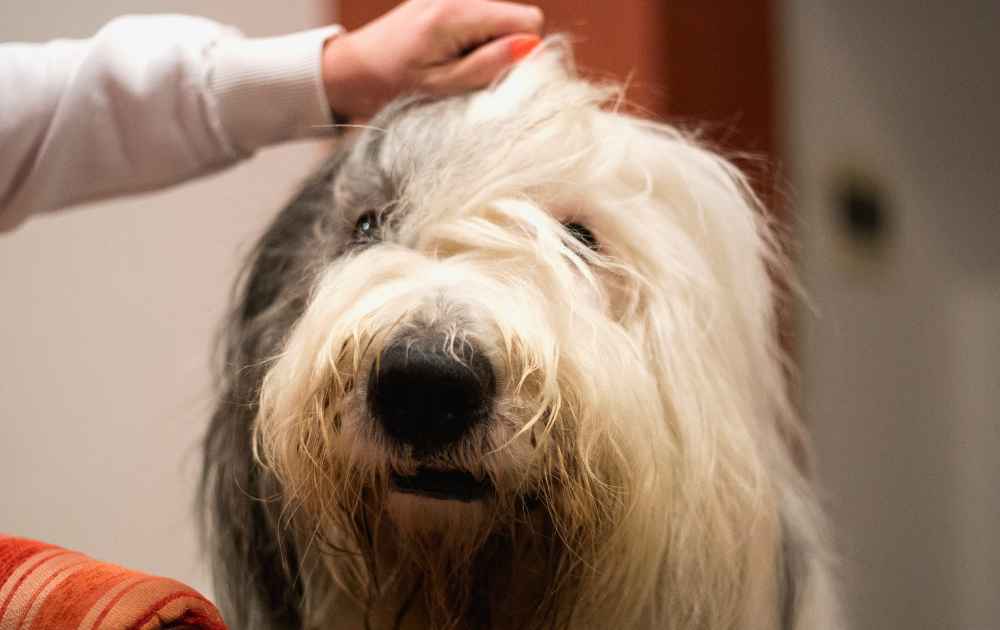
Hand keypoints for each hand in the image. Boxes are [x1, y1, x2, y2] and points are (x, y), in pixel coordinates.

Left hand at [322, 0, 543, 120]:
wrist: (348, 70)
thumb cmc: (389, 86)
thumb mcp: (441, 86)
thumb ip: (487, 65)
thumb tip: (531, 46)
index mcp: (456, 12)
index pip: (528, 20)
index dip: (522, 53)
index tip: (495, 76)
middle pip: (516, 17)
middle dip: (504, 49)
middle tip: (468, 75)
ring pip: (500, 19)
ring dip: (487, 47)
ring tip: (453, 67)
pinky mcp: (443, 1)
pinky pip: (480, 18)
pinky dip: (473, 41)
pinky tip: (448, 56)